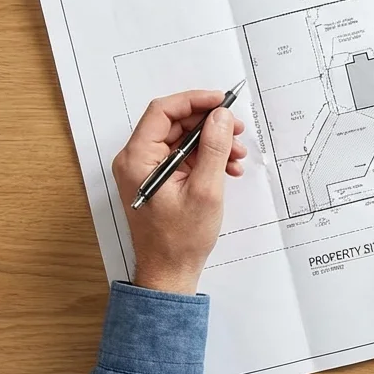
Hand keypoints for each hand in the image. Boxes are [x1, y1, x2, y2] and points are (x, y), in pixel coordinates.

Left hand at [112, 90, 248, 294]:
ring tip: (236, 157)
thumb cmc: (180, 239)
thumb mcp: (205, 190)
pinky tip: (227, 169)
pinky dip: (206, 158)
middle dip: (209, 125)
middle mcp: (136, 160)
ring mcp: (146, 170)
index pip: (163, 111)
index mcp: (138, 159)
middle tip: (237, 131)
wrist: (169, 272)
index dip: (195, 101)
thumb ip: (213, 148)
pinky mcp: (158, 179)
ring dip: (212, 143)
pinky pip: (183, 157)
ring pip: (182, 140)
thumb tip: (221, 117)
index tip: (222, 102)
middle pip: (174, 124)